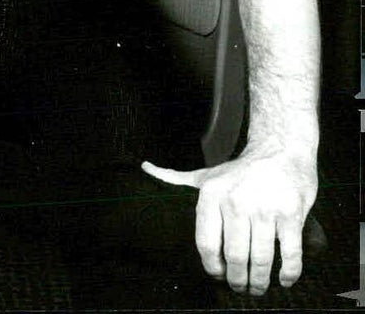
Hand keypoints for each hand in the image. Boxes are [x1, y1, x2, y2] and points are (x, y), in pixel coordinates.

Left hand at [141, 150, 316, 295]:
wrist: (280, 149)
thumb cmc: (241, 170)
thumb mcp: (206, 175)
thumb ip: (176, 177)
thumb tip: (145, 167)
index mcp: (211, 195)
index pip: (207, 245)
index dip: (213, 268)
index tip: (219, 276)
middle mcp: (236, 202)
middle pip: (234, 258)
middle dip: (238, 281)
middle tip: (241, 288)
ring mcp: (265, 208)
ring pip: (261, 261)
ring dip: (260, 282)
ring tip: (259, 287)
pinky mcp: (291, 214)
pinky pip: (289, 255)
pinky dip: (287, 275)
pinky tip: (283, 280)